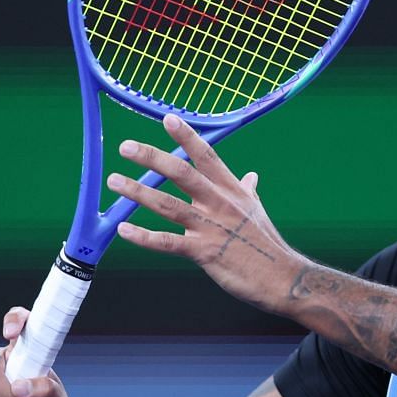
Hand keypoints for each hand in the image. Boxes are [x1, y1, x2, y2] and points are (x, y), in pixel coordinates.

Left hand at [108, 115, 303, 313]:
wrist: (282, 277)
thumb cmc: (267, 244)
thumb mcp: (257, 211)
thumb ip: (247, 190)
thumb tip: (251, 176)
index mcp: (232, 190)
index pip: (207, 156)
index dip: (186, 137)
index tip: (167, 119)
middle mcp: (219, 203)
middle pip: (182, 173)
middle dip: (152, 158)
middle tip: (126, 147)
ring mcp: (210, 227)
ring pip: (168, 205)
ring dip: (138, 192)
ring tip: (115, 181)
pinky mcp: (203, 252)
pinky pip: (167, 242)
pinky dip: (143, 237)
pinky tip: (123, 230)